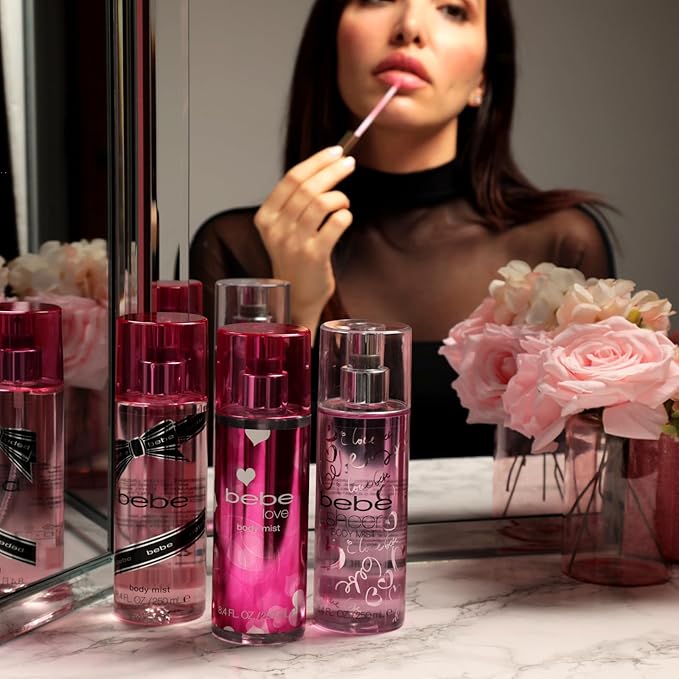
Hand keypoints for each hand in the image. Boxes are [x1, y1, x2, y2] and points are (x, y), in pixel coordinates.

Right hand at [254, 146, 355, 335]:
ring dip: (339, 196)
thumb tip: (324, 167)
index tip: (335, 151)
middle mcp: (277, 229)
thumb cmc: (294, 260)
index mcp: (265, 218)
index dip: (316, 161)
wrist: (296, 298)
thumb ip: (296, 203)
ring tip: (344, 201)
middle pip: (307, 187)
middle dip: (332, 170)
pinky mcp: (314, 256)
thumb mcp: (284, 229)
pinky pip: (336, 223)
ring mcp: (294, 243)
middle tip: (349, 163)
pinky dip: (345, 216)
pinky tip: (344, 218)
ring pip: (321, 202)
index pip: (291, 179)